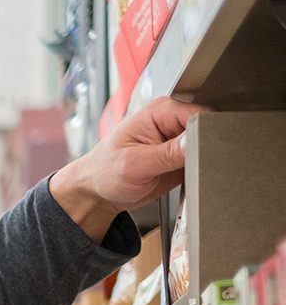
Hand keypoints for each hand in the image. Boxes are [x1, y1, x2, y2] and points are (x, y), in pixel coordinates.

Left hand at [49, 97, 207, 241]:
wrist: (97, 192)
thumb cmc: (104, 172)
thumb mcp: (133, 164)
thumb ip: (166, 153)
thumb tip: (194, 141)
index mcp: (160, 111)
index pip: (198, 115)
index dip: (205, 134)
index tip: (201, 152)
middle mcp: (172, 122)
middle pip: (207, 130)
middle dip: (204, 149)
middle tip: (191, 167)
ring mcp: (178, 141)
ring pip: (206, 147)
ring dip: (202, 163)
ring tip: (184, 175)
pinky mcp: (181, 159)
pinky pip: (200, 163)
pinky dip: (199, 172)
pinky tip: (187, 179)